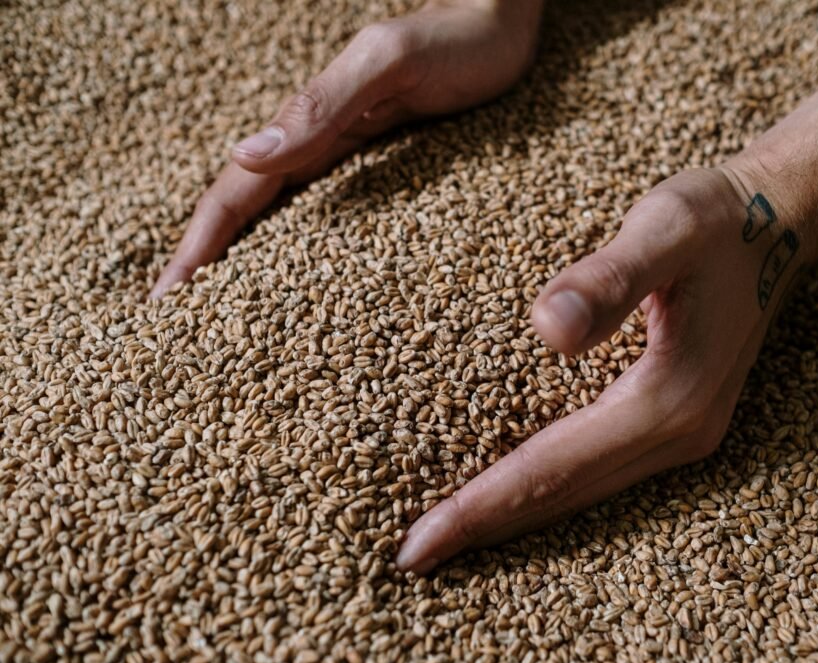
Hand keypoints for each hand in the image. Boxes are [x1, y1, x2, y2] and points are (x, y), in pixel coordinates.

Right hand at [150, 0, 543, 298]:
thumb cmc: (454, 39)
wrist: (502, 25)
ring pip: (287, 223)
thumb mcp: (387, 62)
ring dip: (252, 268)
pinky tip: (310, 289)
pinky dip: (308, 258)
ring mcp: (352, 162)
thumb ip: (323, 103)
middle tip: (180, 328)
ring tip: (230, 321)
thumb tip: (244, 155)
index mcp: (308, 125)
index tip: (165, 299)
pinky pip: (335, 224)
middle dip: (211, 267)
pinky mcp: (387, 173)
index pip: (236, 193)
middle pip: (250, 214)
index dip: (198, 245)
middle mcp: (321, 148)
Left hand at [395, 166, 803, 573]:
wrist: (777, 222)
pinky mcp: (676, 422)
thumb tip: (549, 328)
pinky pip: (599, 474)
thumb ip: (608, 278)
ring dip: (515, 517)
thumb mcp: (664, 230)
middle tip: (410, 560)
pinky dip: (547, 491)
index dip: (483, 505)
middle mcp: (679, 434)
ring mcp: (684, 435)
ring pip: (584, 493)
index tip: (416, 545)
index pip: (553, 468)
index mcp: (668, 401)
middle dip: (487, 528)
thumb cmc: (716, 219)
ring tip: (450, 538)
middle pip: (565, 496)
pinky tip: (514, 493)